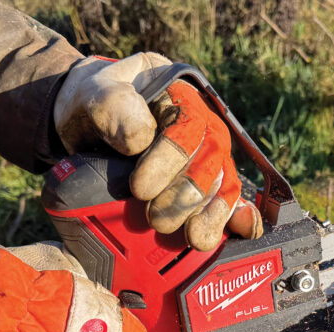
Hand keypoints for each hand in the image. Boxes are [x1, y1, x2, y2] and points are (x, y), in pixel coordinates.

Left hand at [53, 53, 261, 250]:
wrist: (88, 120)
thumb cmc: (95, 101)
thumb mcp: (93, 92)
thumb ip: (112, 105)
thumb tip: (139, 139)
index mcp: (180, 97)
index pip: (188, 126)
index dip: (170, 158)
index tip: (140, 187)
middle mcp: (202, 128)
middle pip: (210, 161)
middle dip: (188, 195)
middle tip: (158, 219)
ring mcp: (207, 158)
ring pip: (223, 184)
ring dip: (213, 214)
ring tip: (195, 238)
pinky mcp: (206, 186)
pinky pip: (228, 201)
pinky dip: (239, 219)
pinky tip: (244, 233)